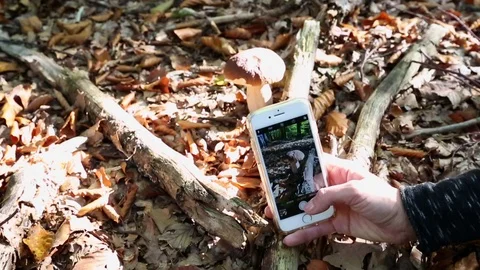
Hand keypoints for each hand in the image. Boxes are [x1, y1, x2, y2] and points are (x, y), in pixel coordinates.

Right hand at [265, 154, 416, 245]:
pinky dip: (304, 233)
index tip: (280, 170)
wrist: (401, 222)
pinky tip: (291, 239)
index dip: (298, 167)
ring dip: (292, 214)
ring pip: (308, 210)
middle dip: (289, 194)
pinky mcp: (336, 223)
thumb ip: (329, 196)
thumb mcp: (355, 190)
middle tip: (271, 197)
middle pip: (306, 189)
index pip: (314, 165)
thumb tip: (307, 207)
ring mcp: (333, 206)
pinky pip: (316, 228)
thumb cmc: (381, 197)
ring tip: (274, 217)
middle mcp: (333, 187)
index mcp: (338, 171)